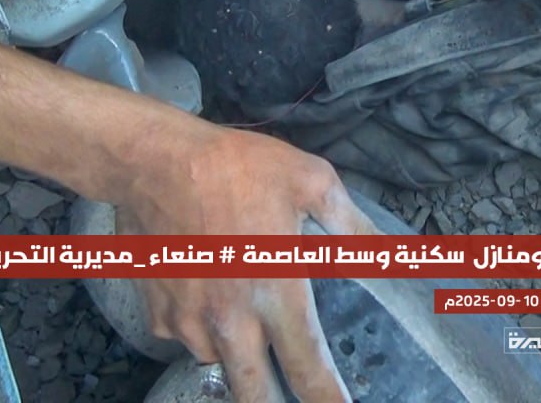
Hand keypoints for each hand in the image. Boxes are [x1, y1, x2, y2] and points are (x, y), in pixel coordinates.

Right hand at [113, 127, 379, 402]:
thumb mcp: (311, 181)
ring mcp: (187, 323)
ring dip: (239, 354)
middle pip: (255, 392)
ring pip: (220, 362)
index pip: (308, 368)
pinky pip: (187, 338)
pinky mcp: (156, 315)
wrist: (152, 161)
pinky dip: (203, 328)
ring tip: (250, 322)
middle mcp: (229, 320)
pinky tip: (212, 294)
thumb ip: (352, 226)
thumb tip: (388, 253)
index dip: (327, 400)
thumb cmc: (238, 167)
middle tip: (292, 396)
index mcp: (275, 292)